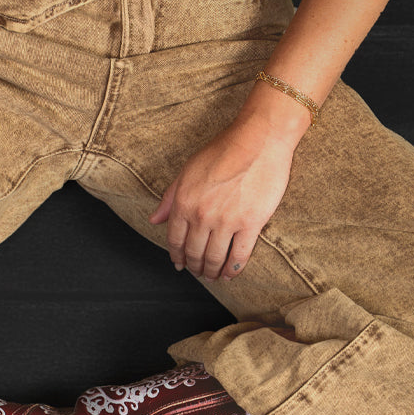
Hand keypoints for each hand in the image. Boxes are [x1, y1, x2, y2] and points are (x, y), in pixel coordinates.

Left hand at [149, 89, 308, 282]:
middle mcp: (202, 215)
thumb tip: (154, 219)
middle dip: (195, 266)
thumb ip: (170, 197)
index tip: (180, 265)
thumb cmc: (224, 149)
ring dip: (212, 271)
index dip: (177, 256)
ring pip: (215, 258)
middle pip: (194, 252)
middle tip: (198, 272)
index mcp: (184, 202)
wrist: (259, 138)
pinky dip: (233, 269)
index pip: (175, 240)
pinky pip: (239, 255)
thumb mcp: (188, 169)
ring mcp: (227, 221)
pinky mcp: (251, 224)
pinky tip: (230, 274)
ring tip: (212, 276)